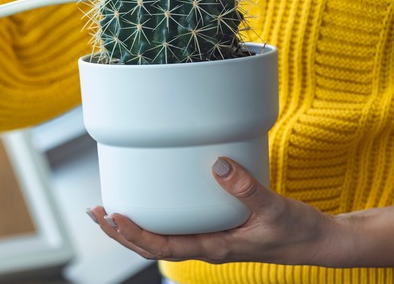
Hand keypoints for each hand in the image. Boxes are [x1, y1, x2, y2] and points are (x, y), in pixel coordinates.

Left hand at [87, 157, 345, 265]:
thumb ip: (247, 189)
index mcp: (214, 248)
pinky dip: (154, 217)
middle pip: (151, 246)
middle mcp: (205, 246)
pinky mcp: (214, 227)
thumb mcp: (274, 209)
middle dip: (120, 231)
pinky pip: (176, 226)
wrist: (317, 241)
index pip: (163, 248)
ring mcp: (208, 238)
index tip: (115, 217)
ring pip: (159, 238)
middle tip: (95, 212)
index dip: (135, 234)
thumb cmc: (297, 231)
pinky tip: (146, 203)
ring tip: (106, 210)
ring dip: (131, 227)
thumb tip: (218, 165)